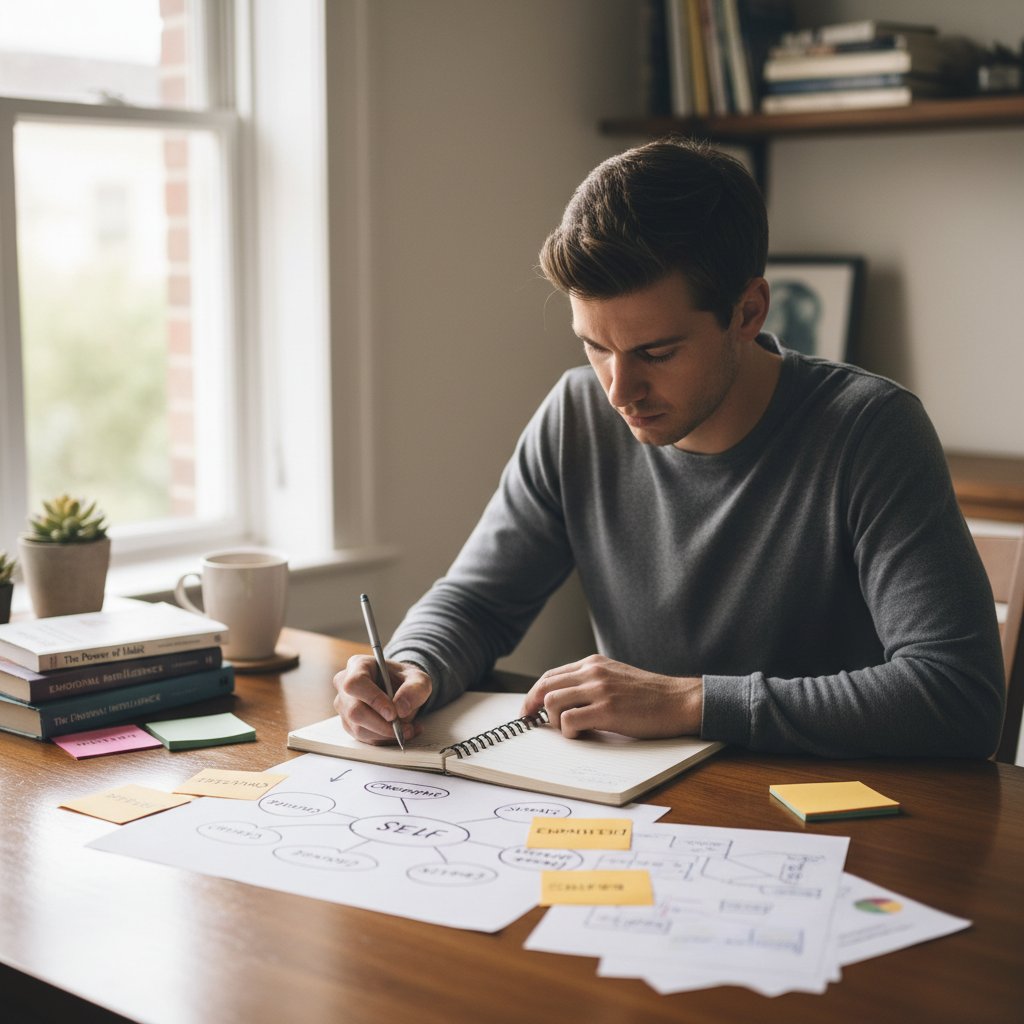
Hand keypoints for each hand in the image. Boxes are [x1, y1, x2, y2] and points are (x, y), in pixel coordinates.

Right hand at [333, 655, 432, 744]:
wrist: (400, 689)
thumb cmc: (404, 679)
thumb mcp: (418, 679)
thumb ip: (415, 689)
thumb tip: (401, 709)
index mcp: (358, 665)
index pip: (356, 683)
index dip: (373, 699)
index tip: (393, 713)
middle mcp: (344, 685)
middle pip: (355, 711)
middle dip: (382, 725)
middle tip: (405, 727)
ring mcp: (344, 706)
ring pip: (358, 728)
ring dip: (386, 734)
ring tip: (409, 729)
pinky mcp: (348, 723)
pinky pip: (363, 738)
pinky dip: (384, 739)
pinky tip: (400, 732)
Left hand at [521, 654, 701, 739]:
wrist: (679, 700)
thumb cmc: (651, 694)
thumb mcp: (616, 676)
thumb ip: (591, 682)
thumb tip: (564, 700)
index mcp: (593, 663)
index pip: (551, 675)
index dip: (534, 694)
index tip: (529, 709)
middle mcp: (593, 672)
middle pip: (546, 687)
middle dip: (533, 707)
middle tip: (533, 722)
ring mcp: (599, 690)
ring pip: (553, 702)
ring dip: (555, 721)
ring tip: (571, 730)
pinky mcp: (607, 710)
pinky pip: (570, 721)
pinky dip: (569, 732)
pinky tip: (583, 734)